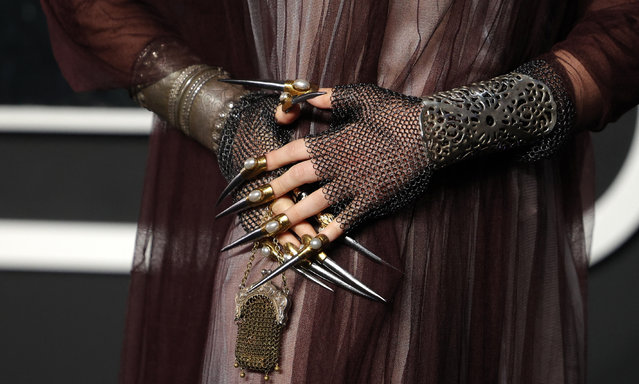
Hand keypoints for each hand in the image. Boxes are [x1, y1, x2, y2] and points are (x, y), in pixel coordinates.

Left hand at [263, 85, 430, 241]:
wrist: (429, 133)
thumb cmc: (395, 112)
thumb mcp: (361, 97)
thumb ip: (329, 97)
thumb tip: (306, 96)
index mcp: (332, 140)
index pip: (292, 151)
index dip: (271, 159)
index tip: (254, 167)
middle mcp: (337, 164)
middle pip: (296, 179)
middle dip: (274, 189)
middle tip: (255, 200)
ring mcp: (354, 184)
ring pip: (315, 203)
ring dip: (292, 216)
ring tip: (274, 226)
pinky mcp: (371, 199)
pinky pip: (346, 219)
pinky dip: (329, 232)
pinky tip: (314, 243)